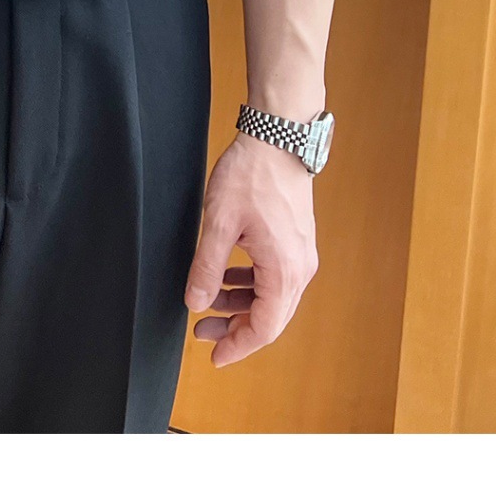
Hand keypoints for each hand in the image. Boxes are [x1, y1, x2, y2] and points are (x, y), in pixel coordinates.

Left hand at [183, 132, 318, 365]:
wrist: (278, 138)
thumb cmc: (251, 176)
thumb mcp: (219, 223)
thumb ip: (206, 267)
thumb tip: (195, 303)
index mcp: (284, 270)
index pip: (264, 328)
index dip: (238, 346)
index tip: (214, 356)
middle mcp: (300, 269)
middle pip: (270, 317)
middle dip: (234, 328)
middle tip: (201, 332)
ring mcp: (300, 254)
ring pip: (271, 297)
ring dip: (240, 305)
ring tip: (206, 303)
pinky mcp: (295, 240)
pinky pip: (274, 276)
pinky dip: (249, 284)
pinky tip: (225, 276)